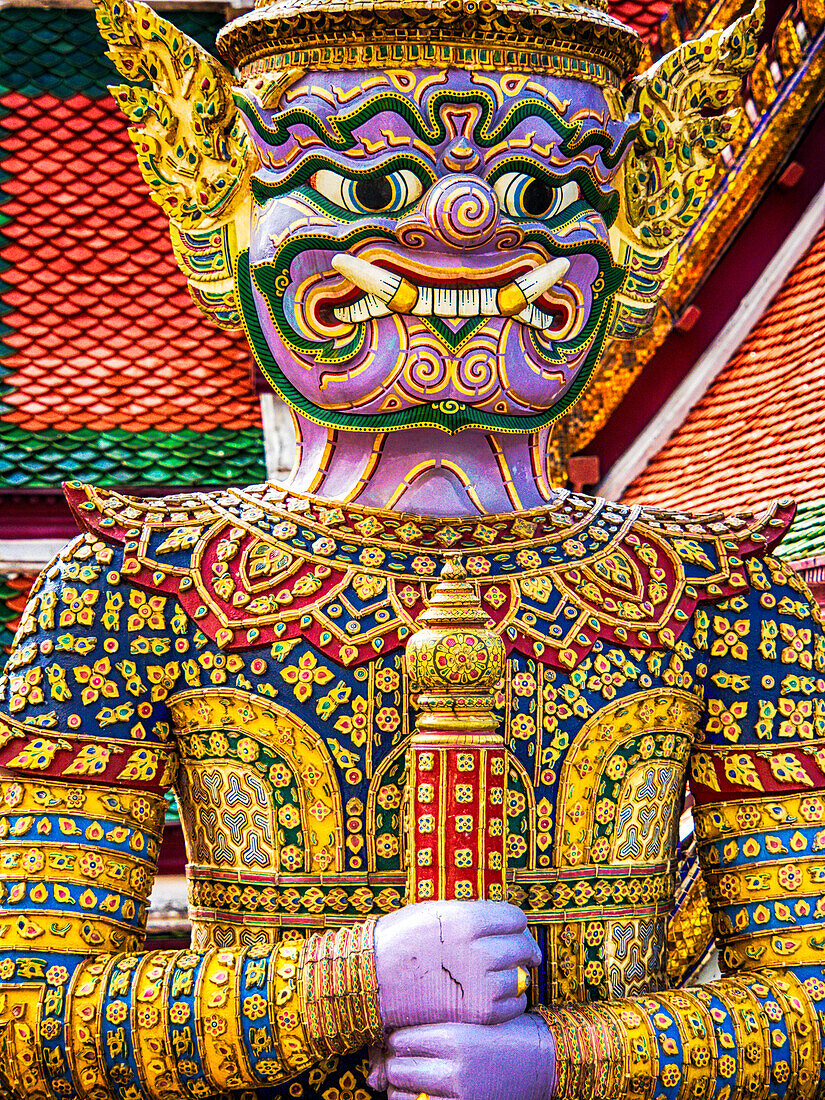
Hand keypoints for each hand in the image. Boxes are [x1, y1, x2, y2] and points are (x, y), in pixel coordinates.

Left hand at [369, 1015, 555, 1099]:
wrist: (542, 1058)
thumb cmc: (504, 1033)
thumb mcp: (470, 1020)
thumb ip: (434, 1029)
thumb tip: (391, 1045)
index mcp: (453, 1036)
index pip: (399, 1040)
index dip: (394, 1040)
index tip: (399, 1040)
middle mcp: (454, 1068)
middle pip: (398, 1069)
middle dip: (395, 1066)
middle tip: (402, 1061)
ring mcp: (460, 1095)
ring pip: (403, 1097)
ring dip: (401, 1089)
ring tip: (412, 1080)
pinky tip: (426, 1093)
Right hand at [374, 900, 540, 1028]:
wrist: (372, 980)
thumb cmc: (402, 941)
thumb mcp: (435, 913)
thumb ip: (473, 915)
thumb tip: (507, 924)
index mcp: (467, 920)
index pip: (515, 918)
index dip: (516, 925)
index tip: (514, 932)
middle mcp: (477, 951)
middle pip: (522, 947)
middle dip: (522, 949)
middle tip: (516, 954)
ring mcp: (479, 985)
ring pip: (520, 977)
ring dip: (515, 976)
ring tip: (499, 975)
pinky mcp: (478, 1014)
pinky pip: (513, 1006)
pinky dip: (510, 1001)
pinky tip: (493, 995)